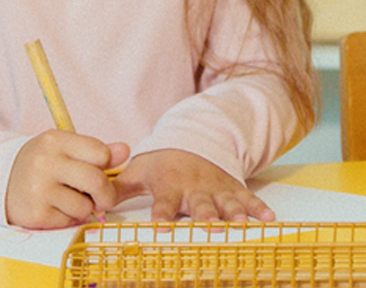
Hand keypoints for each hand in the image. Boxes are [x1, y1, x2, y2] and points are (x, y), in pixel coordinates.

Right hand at [5, 130, 128, 228]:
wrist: (2, 181)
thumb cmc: (42, 163)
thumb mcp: (64, 148)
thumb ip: (96, 150)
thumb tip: (125, 151)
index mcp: (55, 140)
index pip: (99, 152)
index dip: (106, 163)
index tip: (101, 169)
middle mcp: (45, 162)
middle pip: (96, 181)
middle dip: (106, 194)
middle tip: (103, 198)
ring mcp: (39, 190)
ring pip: (85, 206)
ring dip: (85, 208)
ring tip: (70, 199)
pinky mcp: (36, 215)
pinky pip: (70, 221)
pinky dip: (70, 218)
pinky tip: (57, 208)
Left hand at [113, 149, 273, 222]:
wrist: (190, 139)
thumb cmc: (161, 162)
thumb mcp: (139, 170)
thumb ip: (119, 189)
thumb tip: (96, 203)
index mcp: (169, 184)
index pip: (164, 201)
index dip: (162, 213)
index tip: (160, 225)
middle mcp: (194, 187)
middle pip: (199, 204)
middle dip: (204, 215)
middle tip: (209, 226)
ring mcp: (215, 187)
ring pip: (225, 202)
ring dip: (233, 213)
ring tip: (240, 224)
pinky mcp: (232, 187)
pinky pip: (247, 197)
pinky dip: (258, 207)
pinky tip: (270, 218)